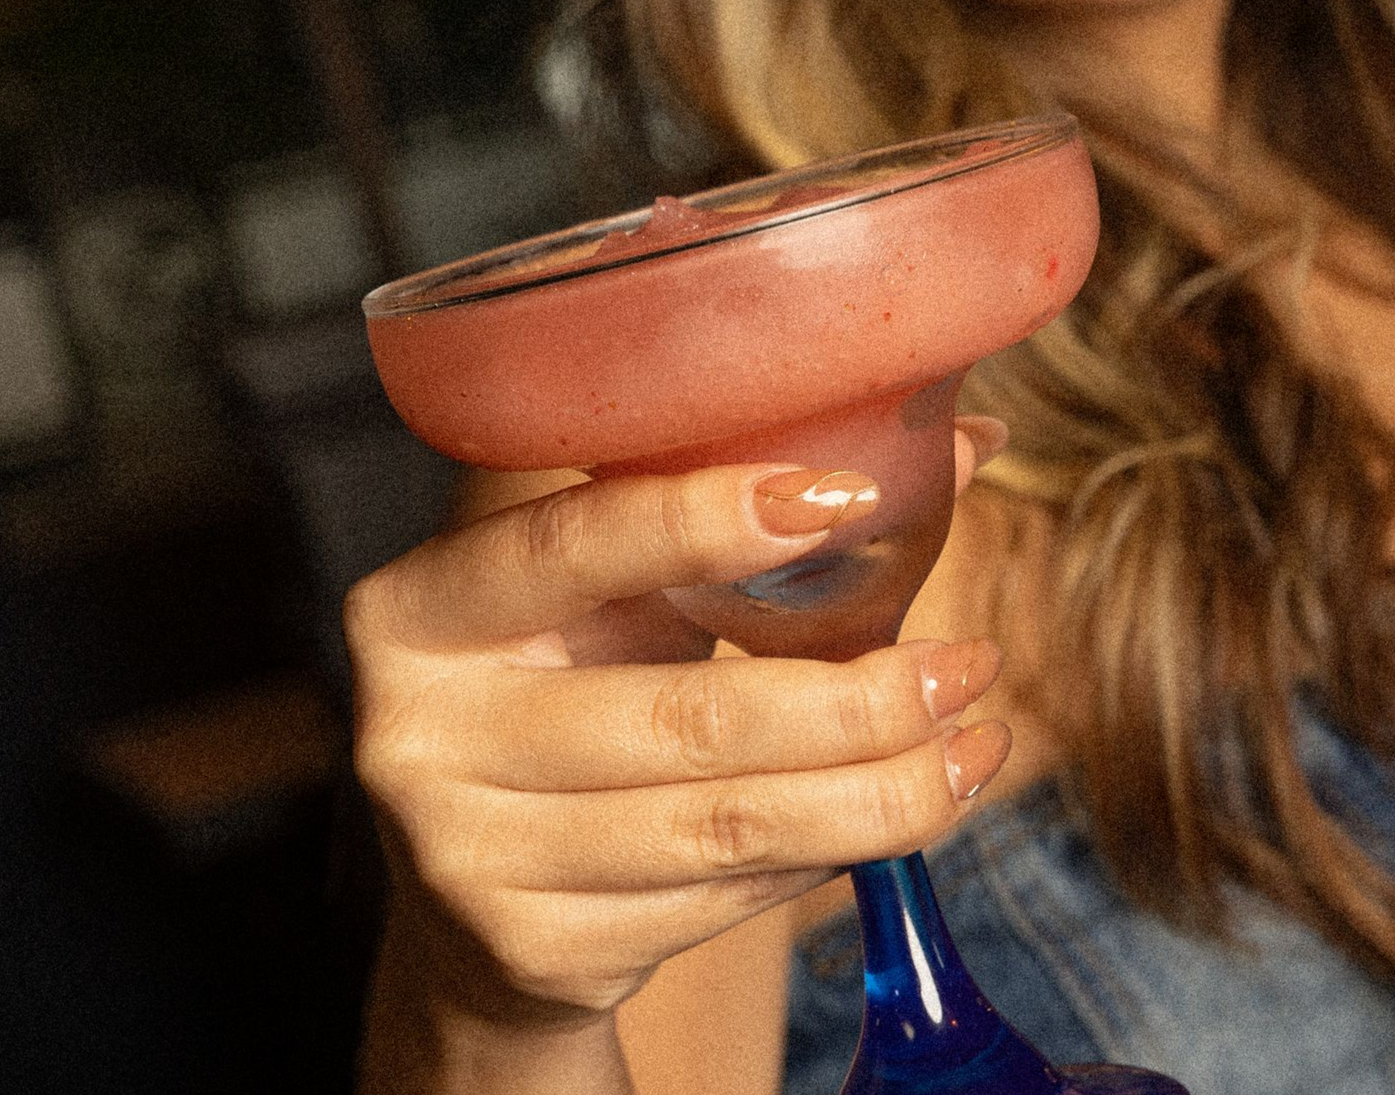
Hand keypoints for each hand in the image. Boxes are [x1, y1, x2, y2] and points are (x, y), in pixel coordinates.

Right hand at [345, 418, 1011, 1033]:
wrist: (463, 897)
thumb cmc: (558, 687)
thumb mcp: (605, 595)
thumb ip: (742, 515)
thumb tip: (968, 442)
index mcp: (419, 609)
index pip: (573, 545)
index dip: (707, 518)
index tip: (846, 497)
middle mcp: (419, 736)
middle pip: (684, 713)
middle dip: (857, 695)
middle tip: (966, 663)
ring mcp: (470, 860)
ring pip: (725, 821)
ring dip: (881, 789)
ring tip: (975, 745)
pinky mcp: (535, 952)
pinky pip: (725, 897)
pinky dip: (830, 852)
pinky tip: (898, 814)